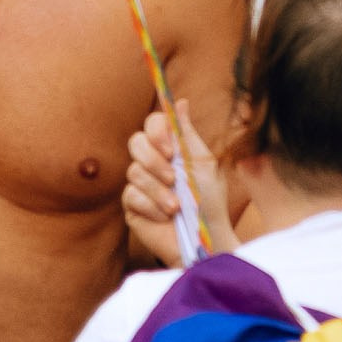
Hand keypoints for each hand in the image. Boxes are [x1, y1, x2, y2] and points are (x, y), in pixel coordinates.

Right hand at [123, 99, 235, 265]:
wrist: (205, 239)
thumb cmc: (210, 201)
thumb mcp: (203, 164)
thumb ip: (188, 135)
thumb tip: (181, 102)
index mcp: (170, 149)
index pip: (152, 124)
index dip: (157, 131)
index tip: (170, 149)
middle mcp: (152, 163)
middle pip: (135, 143)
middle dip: (154, 160)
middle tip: (173, 178)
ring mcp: (139, 184)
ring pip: (134, 172)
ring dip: (159, 190)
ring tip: (177, 206)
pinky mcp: (132, 207)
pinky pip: (131, 196)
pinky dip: (152, 206)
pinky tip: (165, 216)